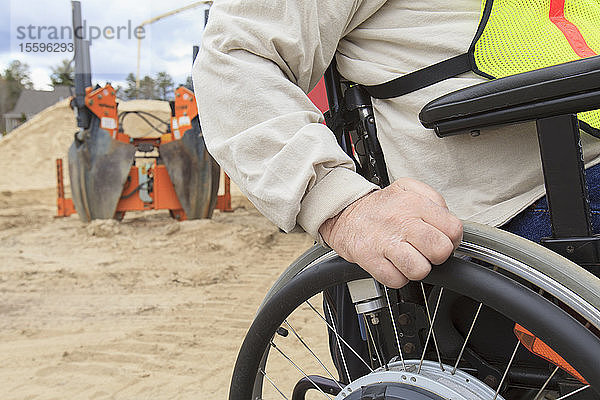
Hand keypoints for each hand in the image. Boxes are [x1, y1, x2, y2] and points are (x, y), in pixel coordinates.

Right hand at [319, 178, 462, 287]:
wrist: (342, 212)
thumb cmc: (379, 207)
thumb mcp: (407, 188)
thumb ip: (434, 199)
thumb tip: (448, 220)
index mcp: (414, 204)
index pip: (453, 229)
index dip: (451, 239)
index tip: (440, 239)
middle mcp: (401, 222)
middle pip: (440, 251)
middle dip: (436, 256)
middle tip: (425, 251)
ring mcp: (385, 242)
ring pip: (420, 270)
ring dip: (417, 269)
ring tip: (409, 259)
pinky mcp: (370, 258)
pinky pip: (396, 280)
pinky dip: (397, 277)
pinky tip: (393, 264)